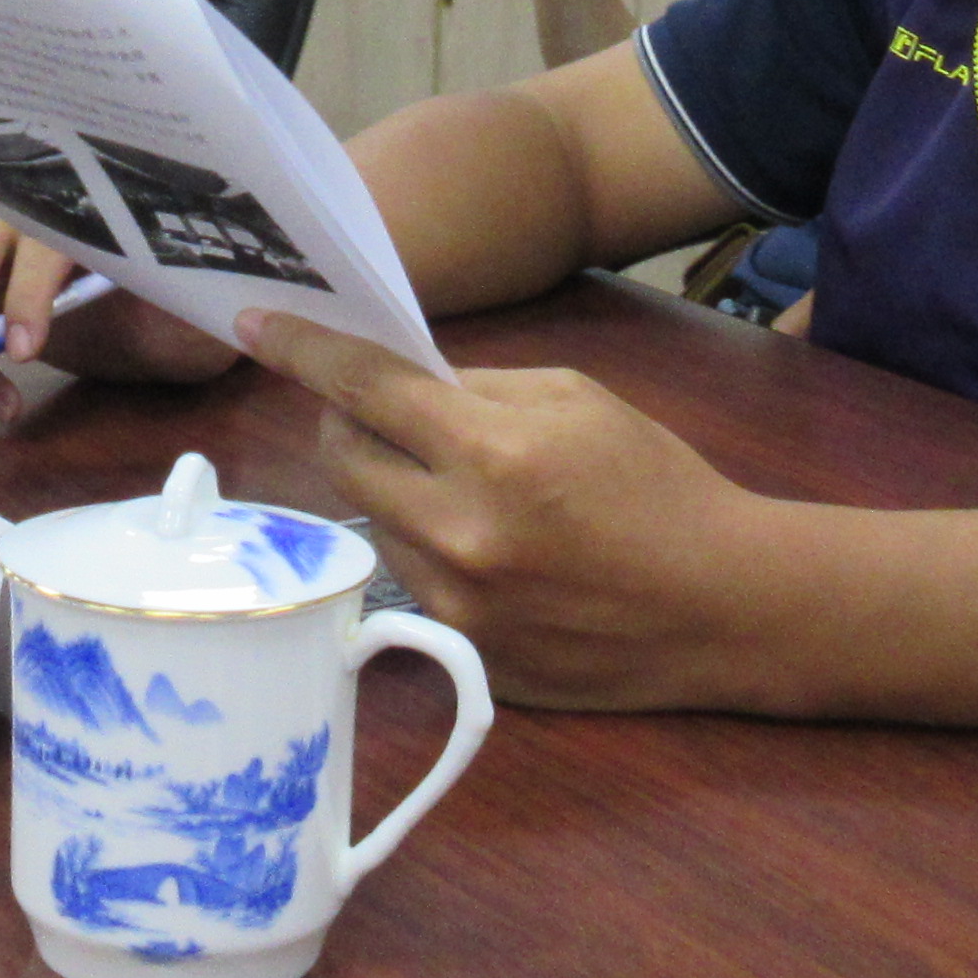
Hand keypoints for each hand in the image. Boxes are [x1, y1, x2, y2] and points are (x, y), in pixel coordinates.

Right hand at [0, 210, 238, 419]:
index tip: (25, 349)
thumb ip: (187, 300)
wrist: (175, 335)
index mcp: (95, 216)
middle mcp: (42, 221)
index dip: (29, 287)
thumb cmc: (189, 314)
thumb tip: (173, 290)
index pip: (50, 235)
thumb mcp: (200, 310)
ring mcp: (11, 257)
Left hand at [237, 312, 779, 709]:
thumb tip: (400, 383)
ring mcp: (457, 602)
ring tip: (463, 489)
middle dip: (347, 423)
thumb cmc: (658, 486)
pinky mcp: (464, 652)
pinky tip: (491, 548)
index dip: (303, 351)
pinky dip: (428, 550)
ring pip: (374, 522)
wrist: (723, 605)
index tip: (254, 326)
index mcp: (493, 452)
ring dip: (395, 493)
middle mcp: (459, 531)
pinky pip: (409, 581)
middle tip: (379, 411)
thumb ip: (478, 387)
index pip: (365, 389)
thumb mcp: (577, 399)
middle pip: (343, 458)